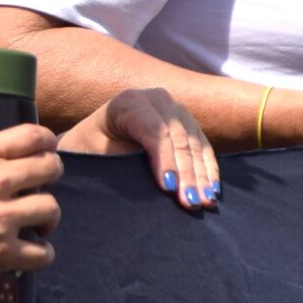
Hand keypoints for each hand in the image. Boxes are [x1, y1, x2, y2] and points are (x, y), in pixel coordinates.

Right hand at [0, 123, 60, 289]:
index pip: (32, 136)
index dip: (45, 140)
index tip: (45, 147)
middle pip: (51, 168)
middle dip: (49, 172)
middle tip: (40, 182)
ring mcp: (2, 219)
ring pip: (52, 208)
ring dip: (46, 214)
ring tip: (36, 219)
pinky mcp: (2, 253)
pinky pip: (43, 253)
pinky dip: (41, 252)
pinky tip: (32, 250)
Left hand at [61, 87, 219, 211]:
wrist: (95, 142)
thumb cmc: (90, 151)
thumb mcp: (95, 154)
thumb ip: (119, 161)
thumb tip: (150, 182)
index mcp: (129, 102)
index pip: (154, 130)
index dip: (163, 159)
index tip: (168, 188)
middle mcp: (157, 101)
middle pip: (178, 138)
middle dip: (186, 173)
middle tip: (190, 202)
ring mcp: (176, 111)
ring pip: (194, 144)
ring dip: (201, 176)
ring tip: (204, 202)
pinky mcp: (189, 126)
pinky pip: (203, 147)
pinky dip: (209, 170)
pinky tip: (212, 191)